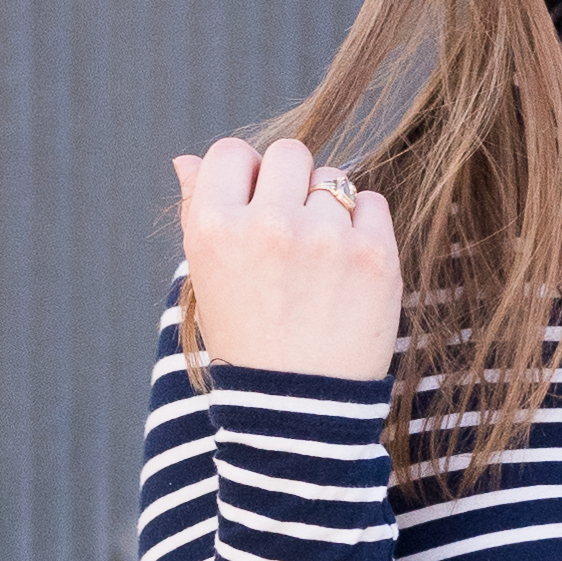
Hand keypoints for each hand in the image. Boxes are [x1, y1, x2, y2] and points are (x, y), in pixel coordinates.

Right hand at [173, 134, 401, 383]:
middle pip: (289, 152)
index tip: (253, 208)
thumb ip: (198, 211)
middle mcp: (267, 225)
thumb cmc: (247, 340)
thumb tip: (187, 159)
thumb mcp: (206, 278)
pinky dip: (364, 226)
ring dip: (328, 208)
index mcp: (215, 228)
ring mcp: (324, 238)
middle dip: (290, 182)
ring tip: (319, 261)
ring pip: (333, 177)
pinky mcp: (374, 255)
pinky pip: (372, 203)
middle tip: (291, 231)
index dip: (244, 176)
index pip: (230, 152)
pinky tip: (347, 267)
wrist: (297, 408)